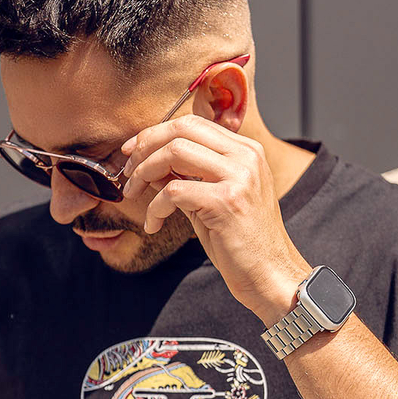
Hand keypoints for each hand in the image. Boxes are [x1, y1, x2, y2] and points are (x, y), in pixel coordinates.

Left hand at [120, 116, 308, 321]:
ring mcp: (238, 177)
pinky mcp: (225, 202)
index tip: (133, 152)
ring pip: (175, 152)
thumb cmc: (241, 243)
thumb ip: (186, 177)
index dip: (156, 133)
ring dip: (144, 172)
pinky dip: (154, 208)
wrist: (269, 274)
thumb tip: (149, 164)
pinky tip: (153, 225)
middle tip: (128, 171)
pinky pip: (173, 192)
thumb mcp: (213, 200)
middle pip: (182, 129)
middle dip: (145, 146)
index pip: (193, 124)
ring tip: (133, 194)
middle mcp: (246, 156)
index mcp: (246, 151)